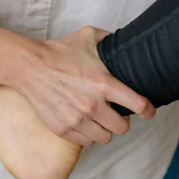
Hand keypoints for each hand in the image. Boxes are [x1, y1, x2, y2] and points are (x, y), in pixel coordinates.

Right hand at [11, 25, 155, 147]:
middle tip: (116, 113)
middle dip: (122, 121)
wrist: (29, 66)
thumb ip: (110, 39)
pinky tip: (84, 122)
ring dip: (105, 129)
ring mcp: (77, 119)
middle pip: (122, 128)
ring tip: (99, 119)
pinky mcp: (63, 128)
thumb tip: (125, 40)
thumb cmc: (59, 51)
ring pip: (105, 138)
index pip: (139, 105)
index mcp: (104, 84)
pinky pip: (86, 141)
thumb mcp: (88, 36)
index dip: (148, 110)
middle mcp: (92, 105)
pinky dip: (88, 134)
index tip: (148, 111)